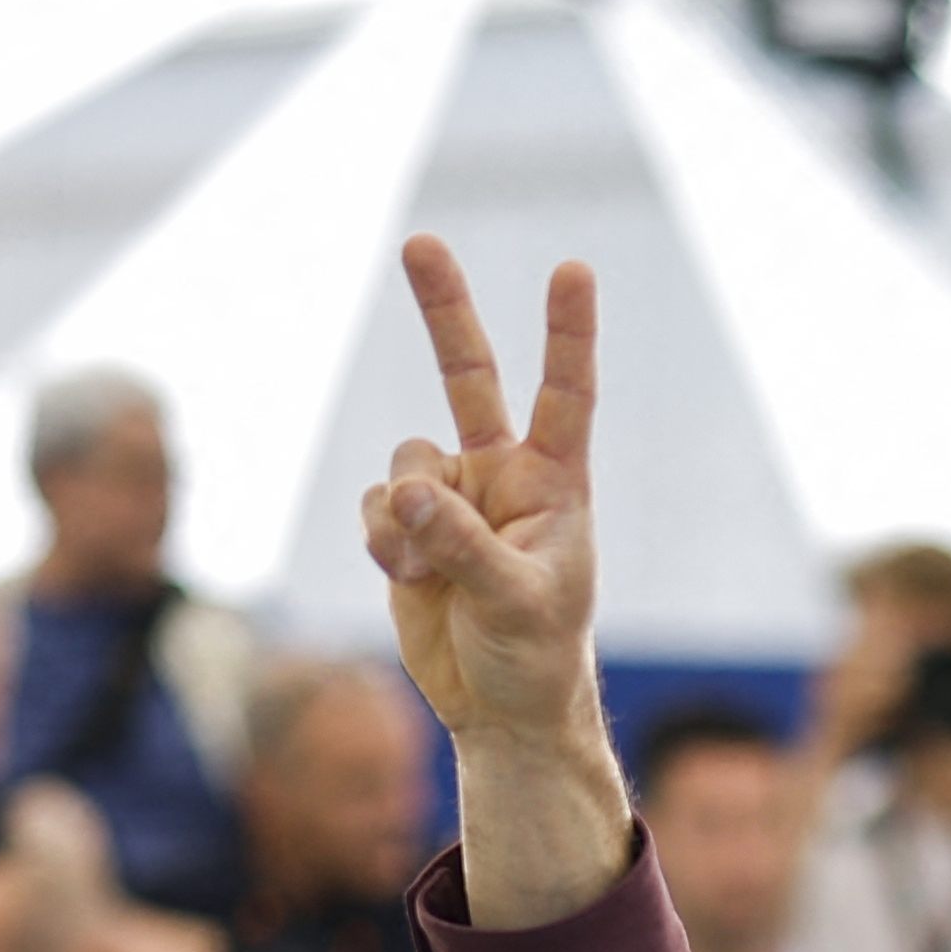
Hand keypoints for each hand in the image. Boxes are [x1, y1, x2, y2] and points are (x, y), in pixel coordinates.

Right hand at [369, 240, 601, 748]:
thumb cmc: (535, 657)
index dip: (567, 334)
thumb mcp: (514, 605)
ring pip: (405, 461)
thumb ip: (461, 545)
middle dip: (442, 310)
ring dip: (403, 515)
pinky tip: (408, 577)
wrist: (499, 708)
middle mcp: (503, 476)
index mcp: (553, 486)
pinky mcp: (408, 527)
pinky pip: (377, 506)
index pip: (564, 396)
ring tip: (430, 571)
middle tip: (419, 243)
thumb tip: (405, 491)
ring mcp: (453, 497)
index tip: (573, 270)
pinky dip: (382, 540)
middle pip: (468, 376)